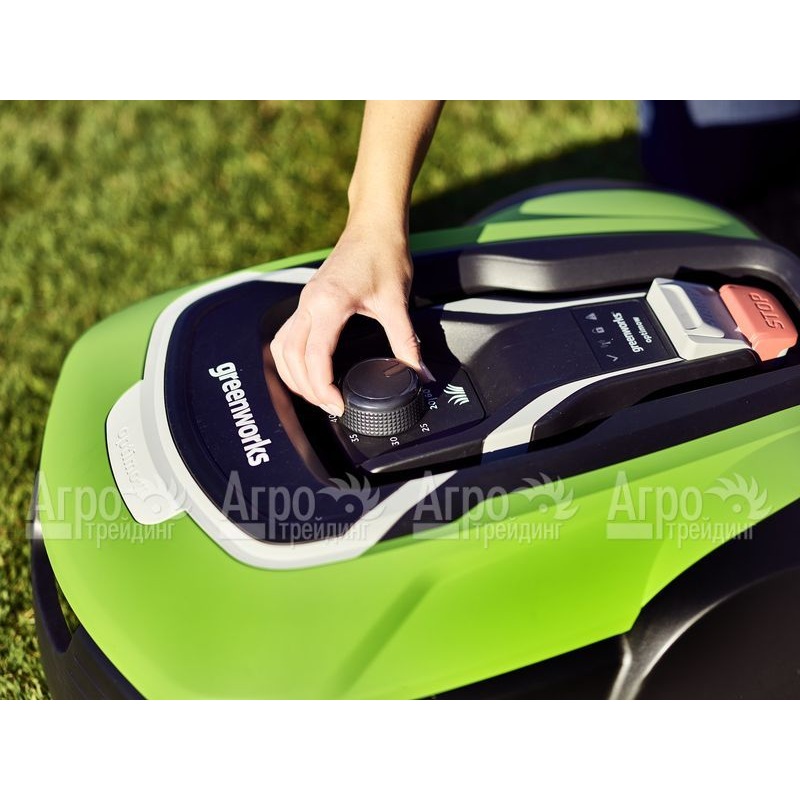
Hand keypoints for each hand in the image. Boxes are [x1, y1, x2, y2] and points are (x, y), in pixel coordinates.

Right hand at [270, 222, 432, 415]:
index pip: (314, 358)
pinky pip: (286, 335)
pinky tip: (304, 370)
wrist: (374, 225)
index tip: (338, 405)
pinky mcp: (307, 300)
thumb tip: (419, 373)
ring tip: (315, 394)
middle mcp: (309, 303)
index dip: (322, 388)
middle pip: (290, 357)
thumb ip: (407, 342)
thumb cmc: (384, 254)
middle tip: (330, 406)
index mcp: (328, 304)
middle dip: (306, 388)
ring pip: (281, 347)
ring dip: (293, 375)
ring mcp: (304, 301)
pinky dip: (290, 358)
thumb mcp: (397, 302)